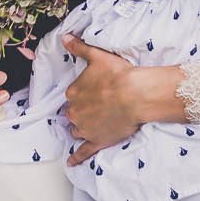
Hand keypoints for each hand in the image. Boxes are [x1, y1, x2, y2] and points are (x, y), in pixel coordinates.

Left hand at [62, 34, 139, 164]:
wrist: (135, 95)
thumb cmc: (118, 74)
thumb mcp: (97, 56)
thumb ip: (79, 47)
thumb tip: (64, 37)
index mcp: (73, 93)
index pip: (72, 95)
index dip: (83, 94)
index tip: (93, 92)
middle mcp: (75, 112)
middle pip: (73, 113)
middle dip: (82, 111)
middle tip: (96, 107)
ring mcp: (85, 129)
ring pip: (77, 130)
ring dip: (81, 127)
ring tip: (92, 125)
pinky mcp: (97, 141)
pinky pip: (83, 152)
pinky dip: (76, 158)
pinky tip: (71, 163)